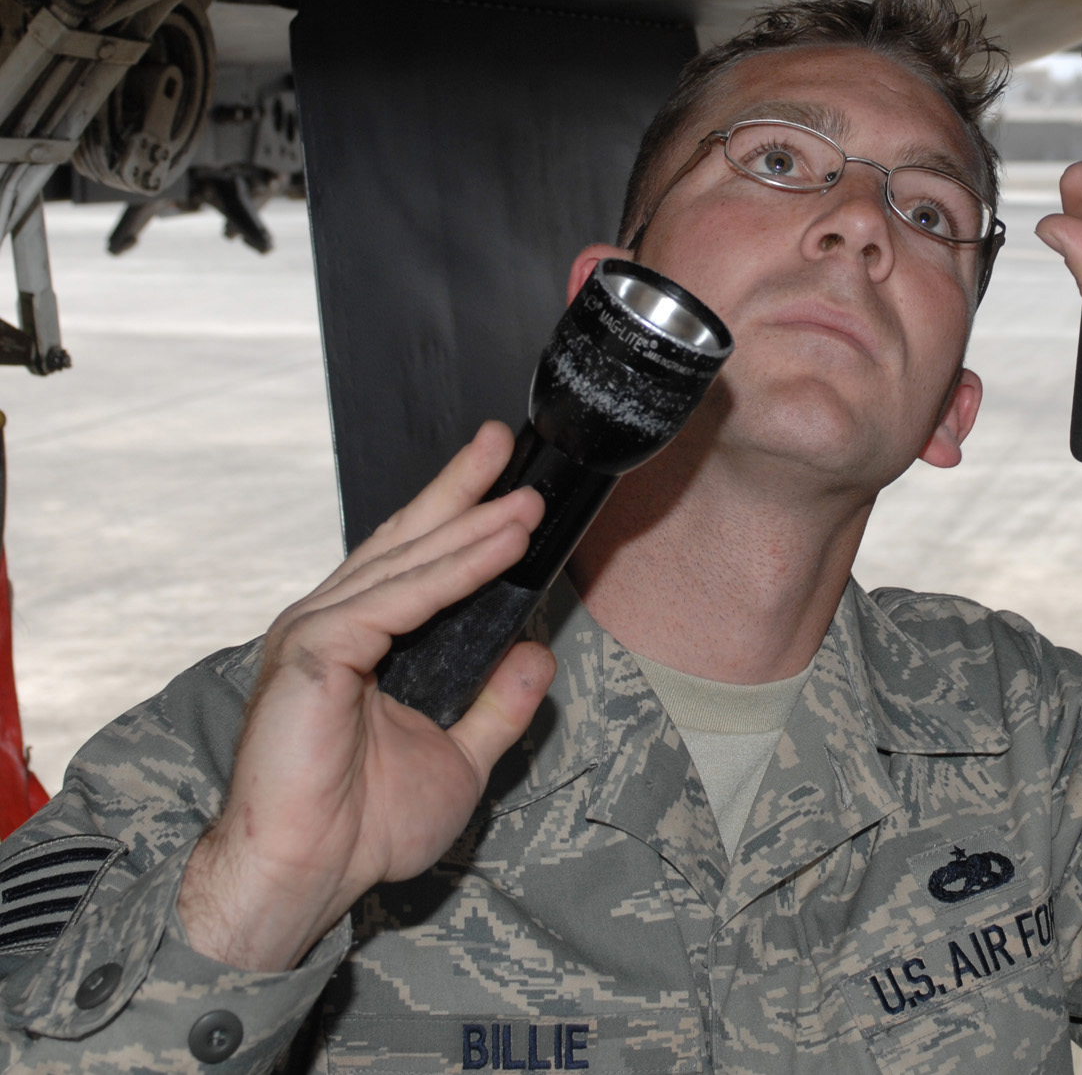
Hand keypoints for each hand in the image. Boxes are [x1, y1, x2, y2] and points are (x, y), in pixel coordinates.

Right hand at [178, 425, 554, 971]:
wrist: (306, 875)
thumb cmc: (360, 829)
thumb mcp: (460, 758)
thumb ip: (500, 705)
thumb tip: (538, 651)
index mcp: (355, 642)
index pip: (410, 560)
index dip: (455, 513)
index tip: (505, 479)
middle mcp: (331, 625)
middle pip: (405, 540)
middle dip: (460, 489)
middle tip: (506, 443)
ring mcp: (317, 633)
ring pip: (409, 564)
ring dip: (474, 527)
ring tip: (526, 500)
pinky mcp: (315, 652)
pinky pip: (400, 600)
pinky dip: (455, 572)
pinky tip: (499, 548)